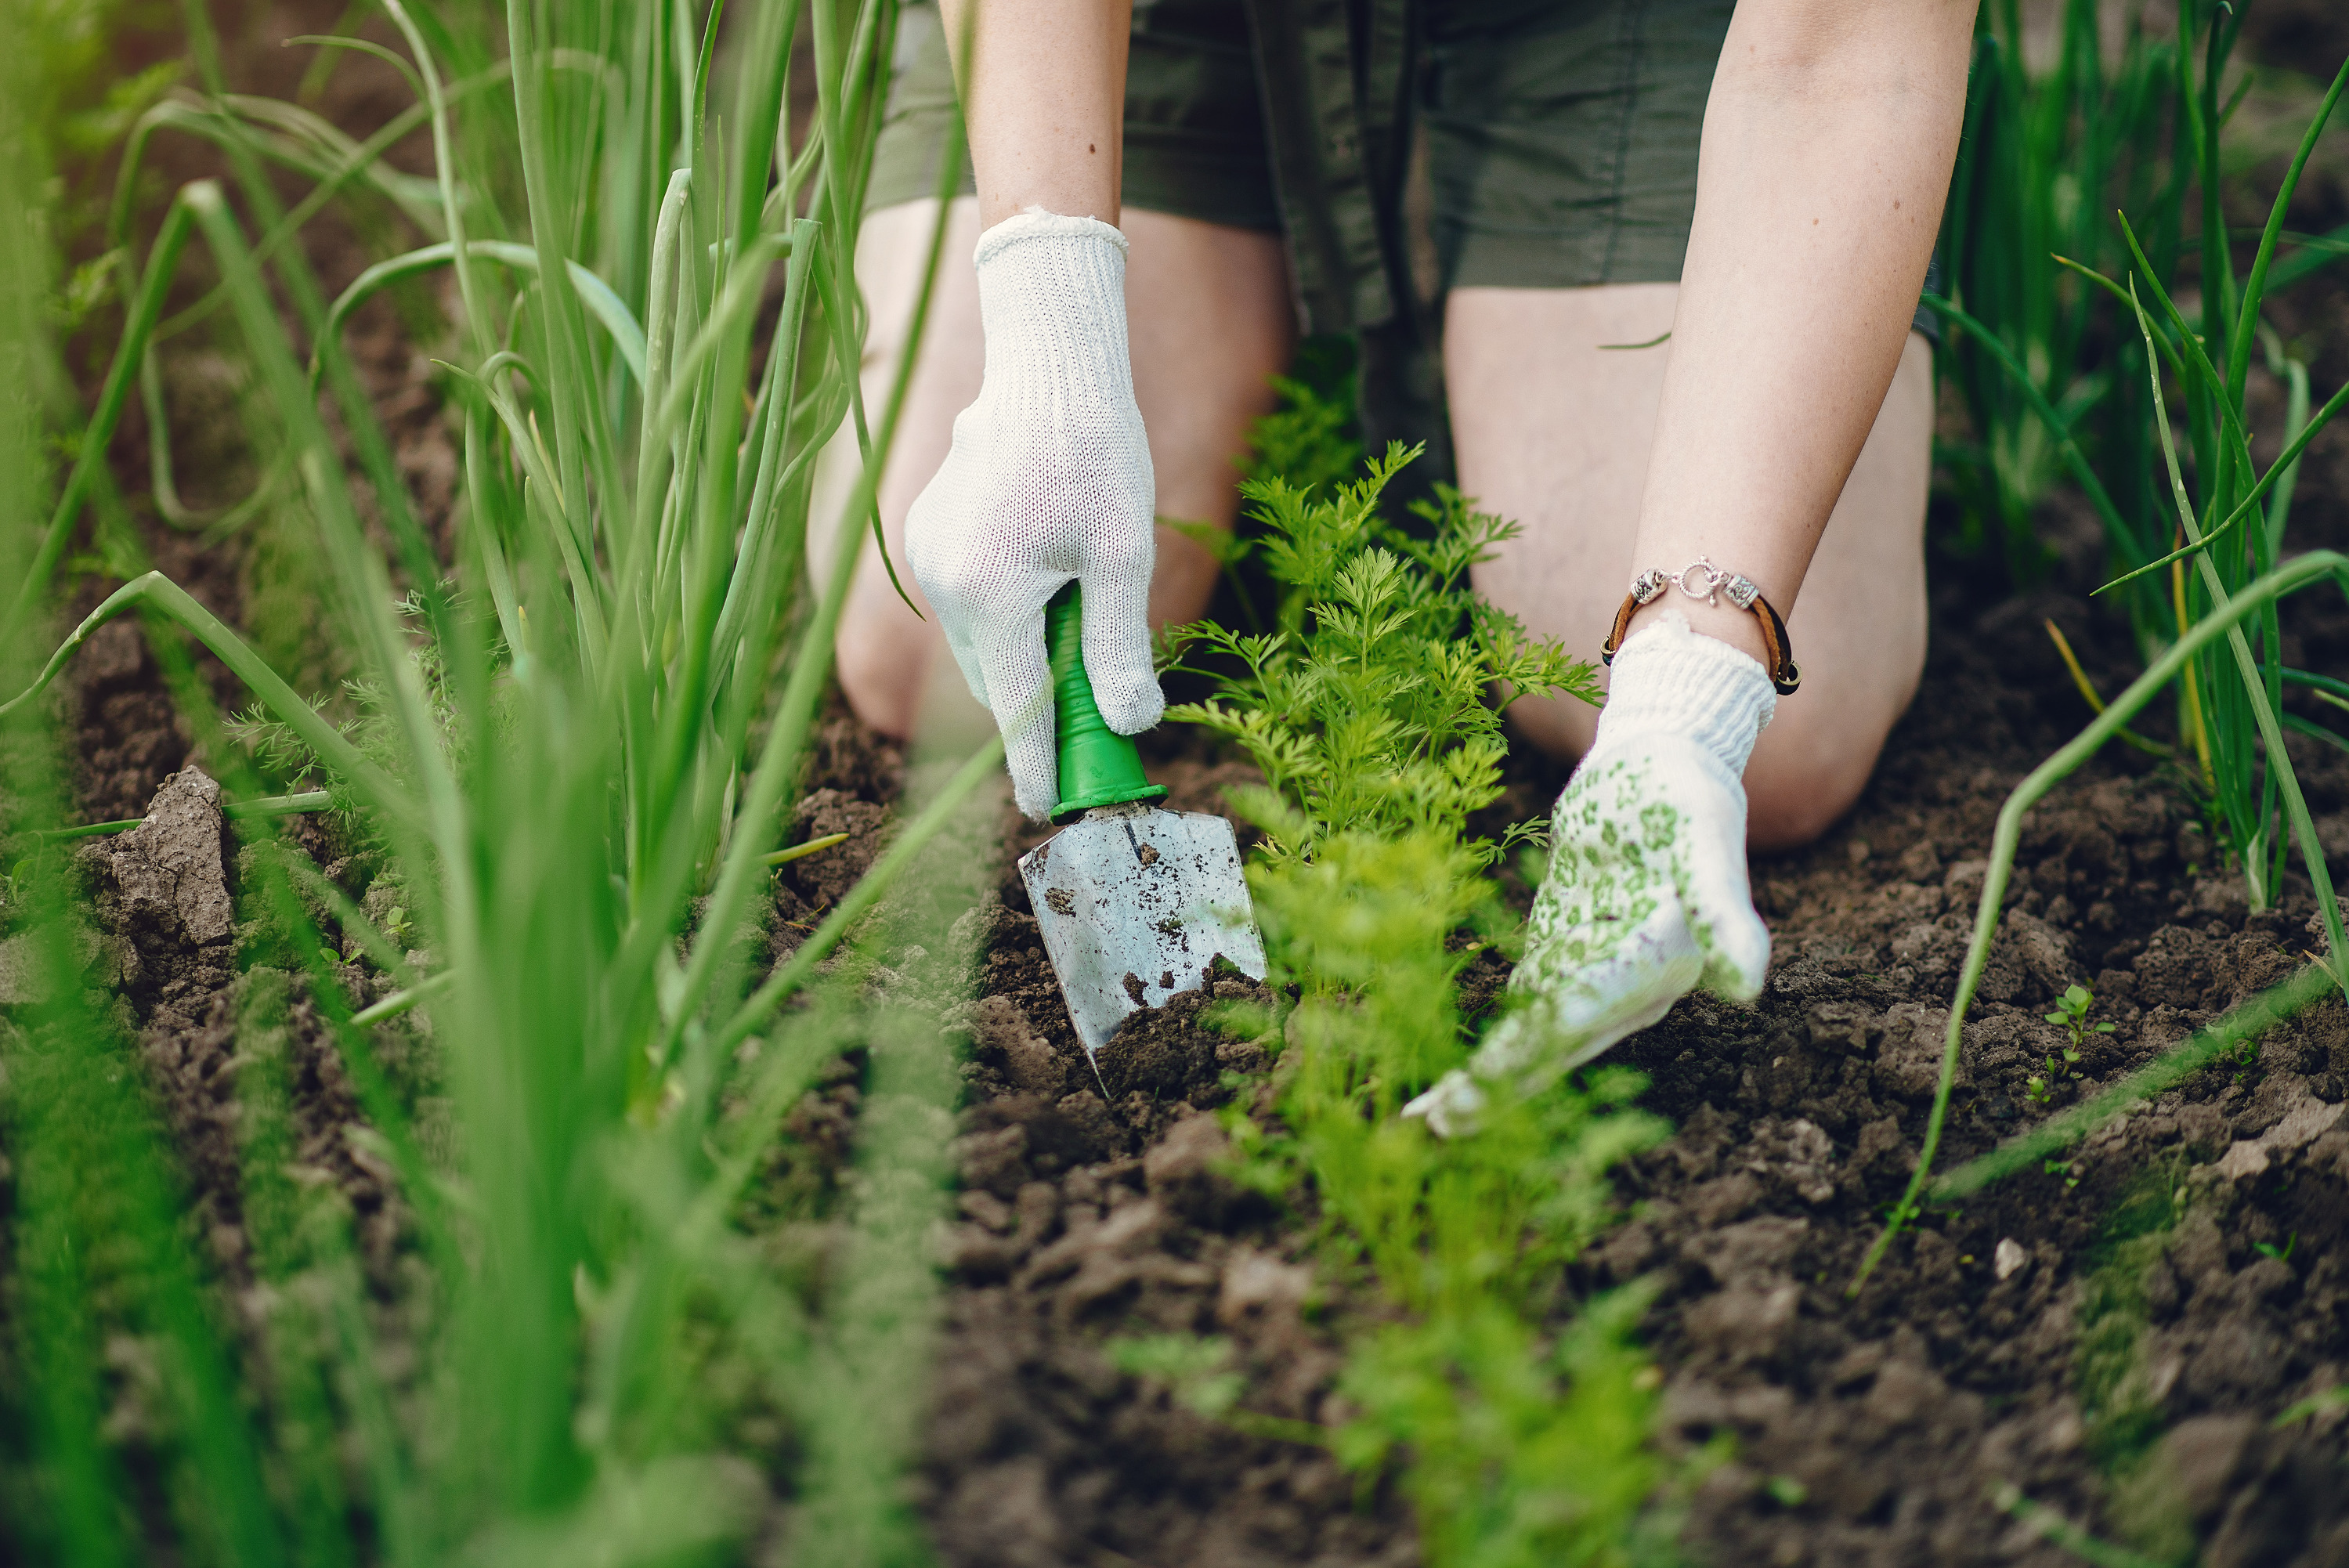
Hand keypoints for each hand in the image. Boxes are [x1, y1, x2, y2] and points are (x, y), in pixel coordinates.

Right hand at [905, 209, 1162, 820]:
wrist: (1046, 364)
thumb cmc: (1095, 451)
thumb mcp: (1122, 555)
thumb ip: (1119, 646)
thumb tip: (1130, 725)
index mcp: (991, 593)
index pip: (1016, 708)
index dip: (1036, 764)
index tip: (1050, 808)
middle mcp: (944, 581)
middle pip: (996, 682)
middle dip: (1040, 706)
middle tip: (1097, 719)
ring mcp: (927, 557)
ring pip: (982, 646)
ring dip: (1025, 656)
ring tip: (1078, 624)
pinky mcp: (927, 535)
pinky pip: (969, 604)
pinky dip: (1007, 615)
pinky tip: (1048, 578)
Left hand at [1405, 612, 1774, 1135]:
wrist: (1666, 762)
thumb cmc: (1689, 799)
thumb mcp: (1706, 845)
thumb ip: (1722, 913)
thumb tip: (1747, 987)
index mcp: (1658, 968)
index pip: (1579, 1018)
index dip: (1526, 1056)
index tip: (1474, 1090)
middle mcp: (1628, 987)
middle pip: (1552, 1045)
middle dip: (1494, 1088)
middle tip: (1431, 1130)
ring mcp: (1593, 973)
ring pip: (1533, 1038)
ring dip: (1484, 1079)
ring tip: (1427, 1121)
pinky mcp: (1564, 951)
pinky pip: (1523, 1007)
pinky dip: (1489, 1039)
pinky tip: (1446, 1073)